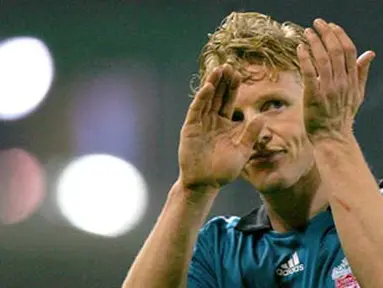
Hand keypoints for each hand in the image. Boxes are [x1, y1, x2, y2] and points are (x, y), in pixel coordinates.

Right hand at [178, 64, 262, 189]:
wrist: (205, 183)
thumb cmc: (224, 170)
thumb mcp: (242, 152)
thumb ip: (250, 135)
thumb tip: (263, 118)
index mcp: (225, 123)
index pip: (229, 101)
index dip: (233, 87)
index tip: (239, 72)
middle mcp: (212, 120)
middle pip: (218, 96)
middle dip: (223, 81)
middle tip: (228, 65)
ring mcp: (200, 123)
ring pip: (207, 99)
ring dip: (212, 85)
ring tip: (218, 70)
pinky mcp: (190, 128)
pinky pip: (197, 110)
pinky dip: (202, 99)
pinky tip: (208, 87)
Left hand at [297, 18, 374, 142]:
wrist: (333, 137)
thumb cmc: (342, 115)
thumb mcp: (357, 94)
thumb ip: (361, 73)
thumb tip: (369, 53)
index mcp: (352, 80)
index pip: (349, 51)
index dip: (340, 35)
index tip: (331, 25)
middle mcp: (342, 82)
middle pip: (336, 51)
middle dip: (326, 34)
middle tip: (316, 23)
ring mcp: (328, 89)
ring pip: (323, 59)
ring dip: (315, 43)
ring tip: (307, 32)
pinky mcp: (314, 96)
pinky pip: (310, 73)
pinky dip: (305, 59)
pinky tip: (300, 48)